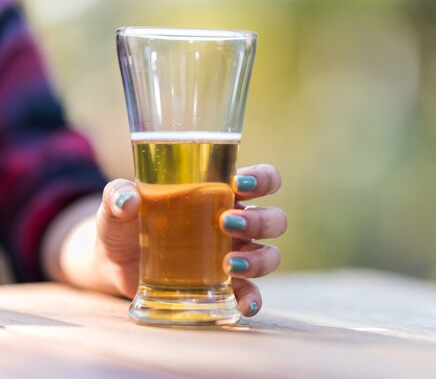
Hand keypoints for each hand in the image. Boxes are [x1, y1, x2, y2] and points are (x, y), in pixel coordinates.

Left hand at [49, 164, 285, 317]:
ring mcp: (232, 255)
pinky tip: (244, 305)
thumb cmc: (124, 223)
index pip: (263, 179)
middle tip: (226, 223)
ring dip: (259, 259)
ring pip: (270, 254)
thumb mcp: (117, 205)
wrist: (112, 262)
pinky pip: (250, 292)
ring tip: (229, 265)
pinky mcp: (222, 286)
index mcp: (220, 193)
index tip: (238, 183)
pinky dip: (252, 298)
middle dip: (259, 220)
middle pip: (274, 218)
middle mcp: (235, 223)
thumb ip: (118, 194)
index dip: (263, 179)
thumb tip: (129, 199)